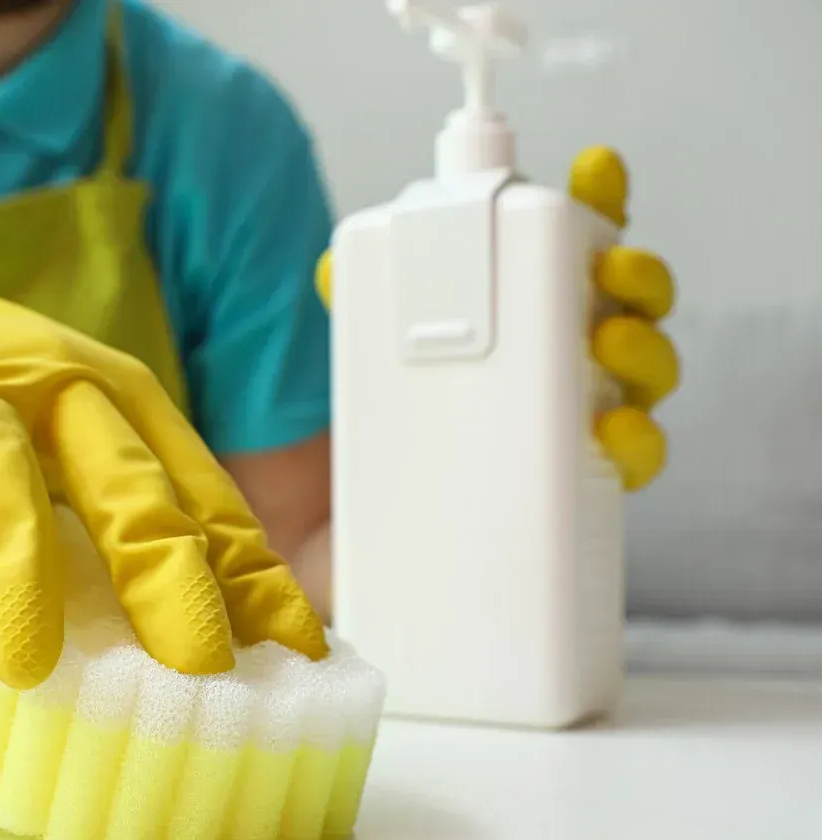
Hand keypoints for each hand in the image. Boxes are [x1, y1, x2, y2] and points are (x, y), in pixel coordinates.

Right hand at [0, 188, 327, 690]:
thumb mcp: (75, 438)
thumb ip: (134, 507)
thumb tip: (222, 625)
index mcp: (122, 400)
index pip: (202, 494)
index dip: (248, 575)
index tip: (293, 655)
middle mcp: (56, 385)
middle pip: (121, 481)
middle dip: (164, 574)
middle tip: (196, 663)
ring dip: (15, 574)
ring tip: (26, 667)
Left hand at [314, 146, 680, 490]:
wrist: (348, 535)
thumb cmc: (382, 429)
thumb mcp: (362, 355)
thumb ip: (354, 308)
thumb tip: (330, 270)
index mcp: (520, 313)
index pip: (572, 247)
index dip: (595, 203)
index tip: (594, 170)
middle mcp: (559, 361)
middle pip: (628, 302)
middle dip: (634, 274)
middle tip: (611, 267)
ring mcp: (574, 421)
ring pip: (642, 374)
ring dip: (644, 347)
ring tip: (612, 340)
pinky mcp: (574, 489)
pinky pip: (628, 462)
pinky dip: (635, 441)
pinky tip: (614, 428)